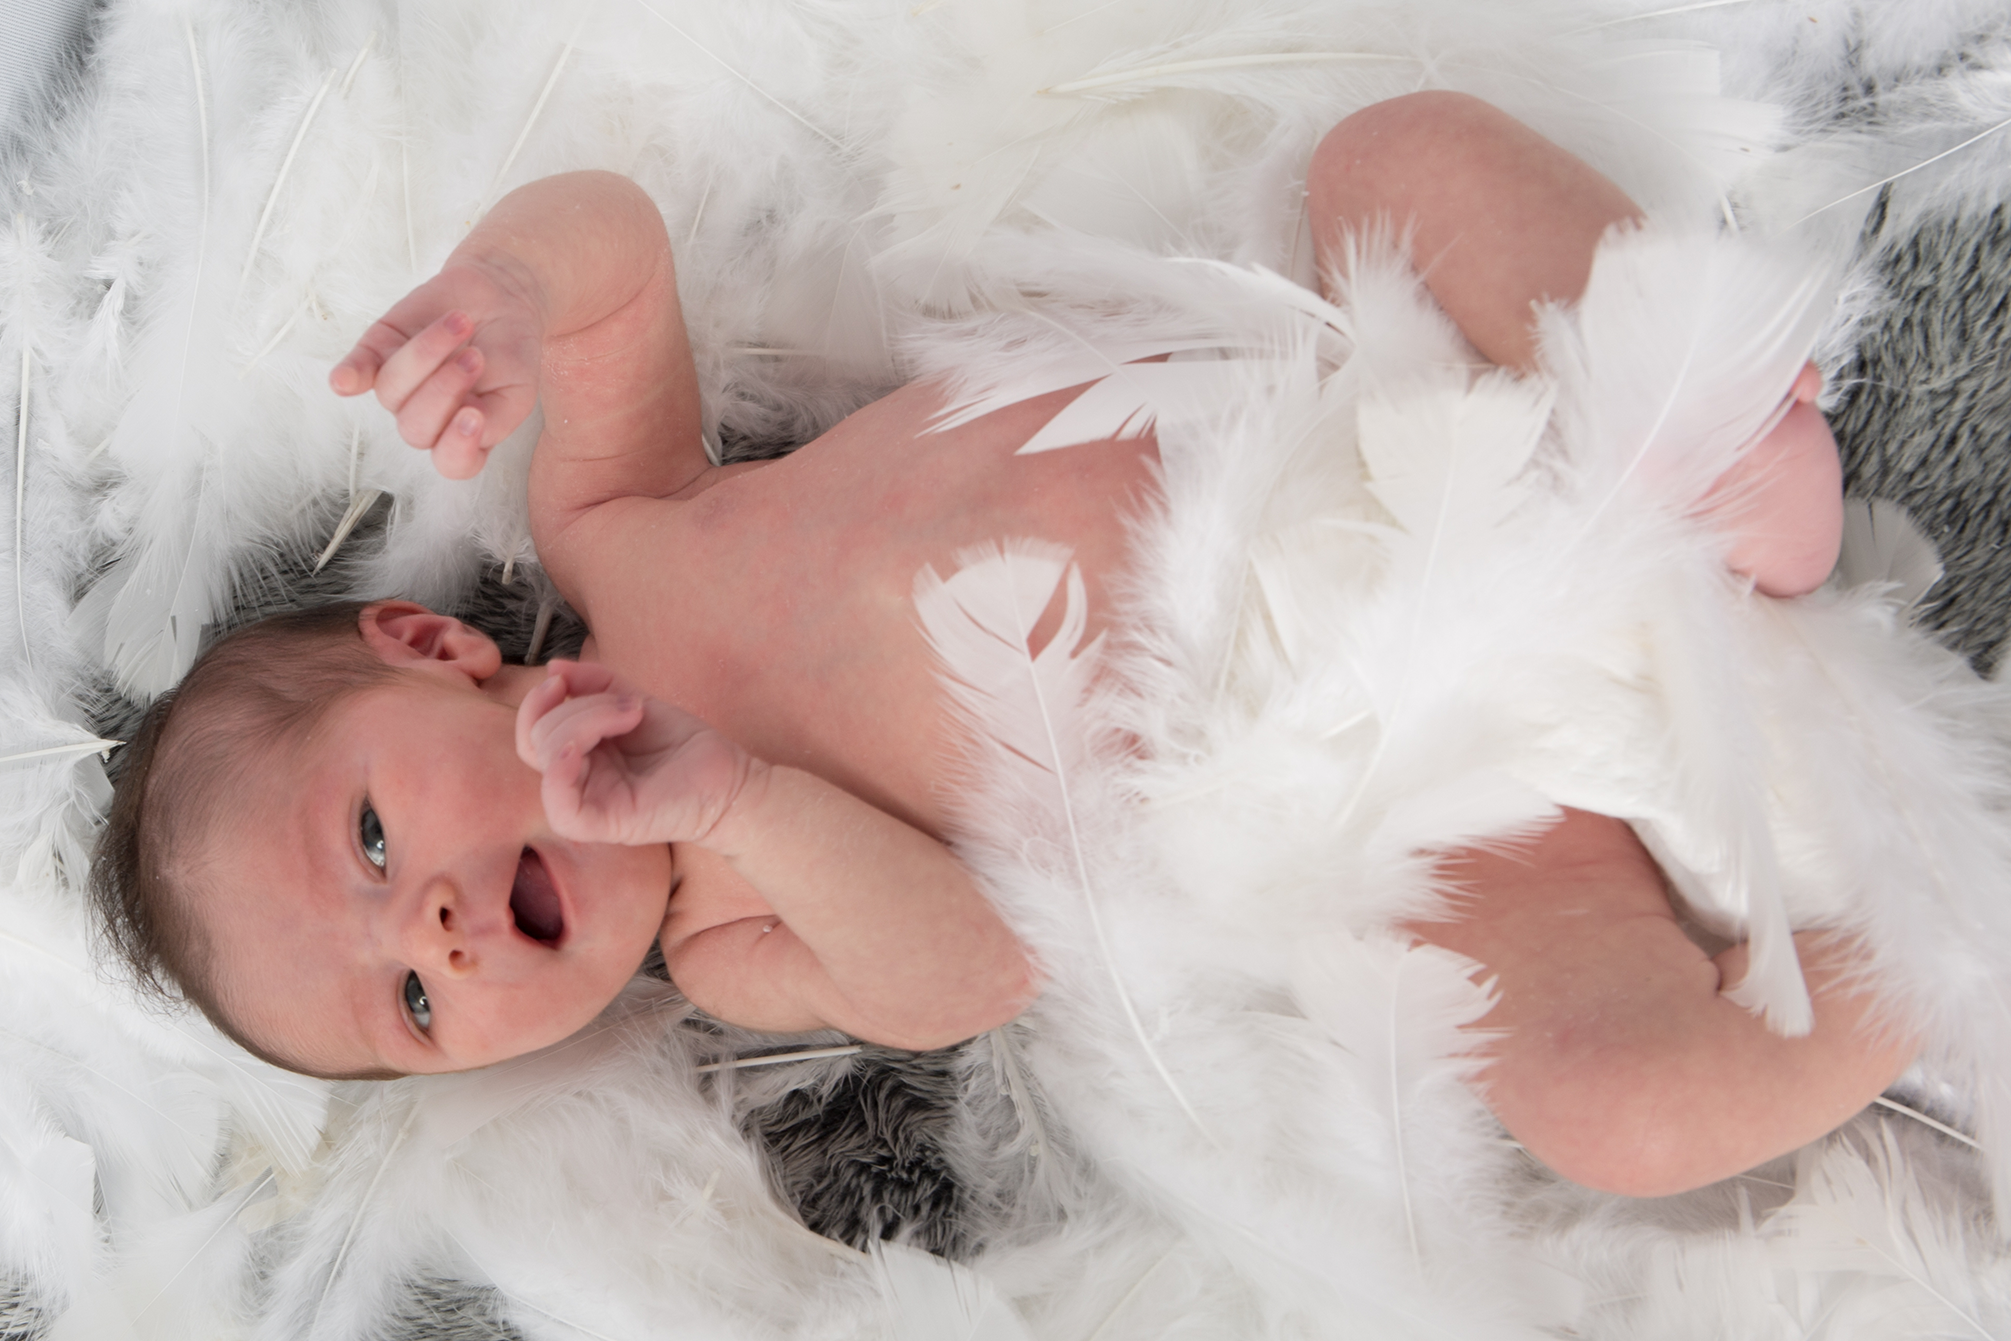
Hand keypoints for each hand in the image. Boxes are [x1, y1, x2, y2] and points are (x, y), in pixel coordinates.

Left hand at [329, 260, 545, 479]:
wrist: (500, 298)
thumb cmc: (510, 351)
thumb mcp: (519, 392)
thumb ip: (497, 422)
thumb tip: (466, 424)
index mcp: (464, 436)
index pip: (453, 463)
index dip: (458, 447)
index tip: (475, 414)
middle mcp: (427, 418)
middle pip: (416, 429)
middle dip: (445, 390)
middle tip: (476, 356)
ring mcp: (399, 388)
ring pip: (393, 392)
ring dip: (426, 356)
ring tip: (461, 323)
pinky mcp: (377, 352)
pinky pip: (356, 372)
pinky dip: (350, 376)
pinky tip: (347, 381)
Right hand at [515, 660, 755, 846]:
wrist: (730, 779)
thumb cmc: (685, 747)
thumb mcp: (635, 702)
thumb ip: (596, 684)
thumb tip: (555, 667)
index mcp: (580, 756)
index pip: (533, 731)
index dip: (538, 701)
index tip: (563, 678)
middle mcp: (580, 781)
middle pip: (537, 740)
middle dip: (576, 706)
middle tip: (627, 704)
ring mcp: (590, 803)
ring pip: (548, 761)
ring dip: (585, 720)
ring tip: (632, 713)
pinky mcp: (606, 824)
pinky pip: (561, 809)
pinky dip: (559, 774)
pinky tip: (579, 749)